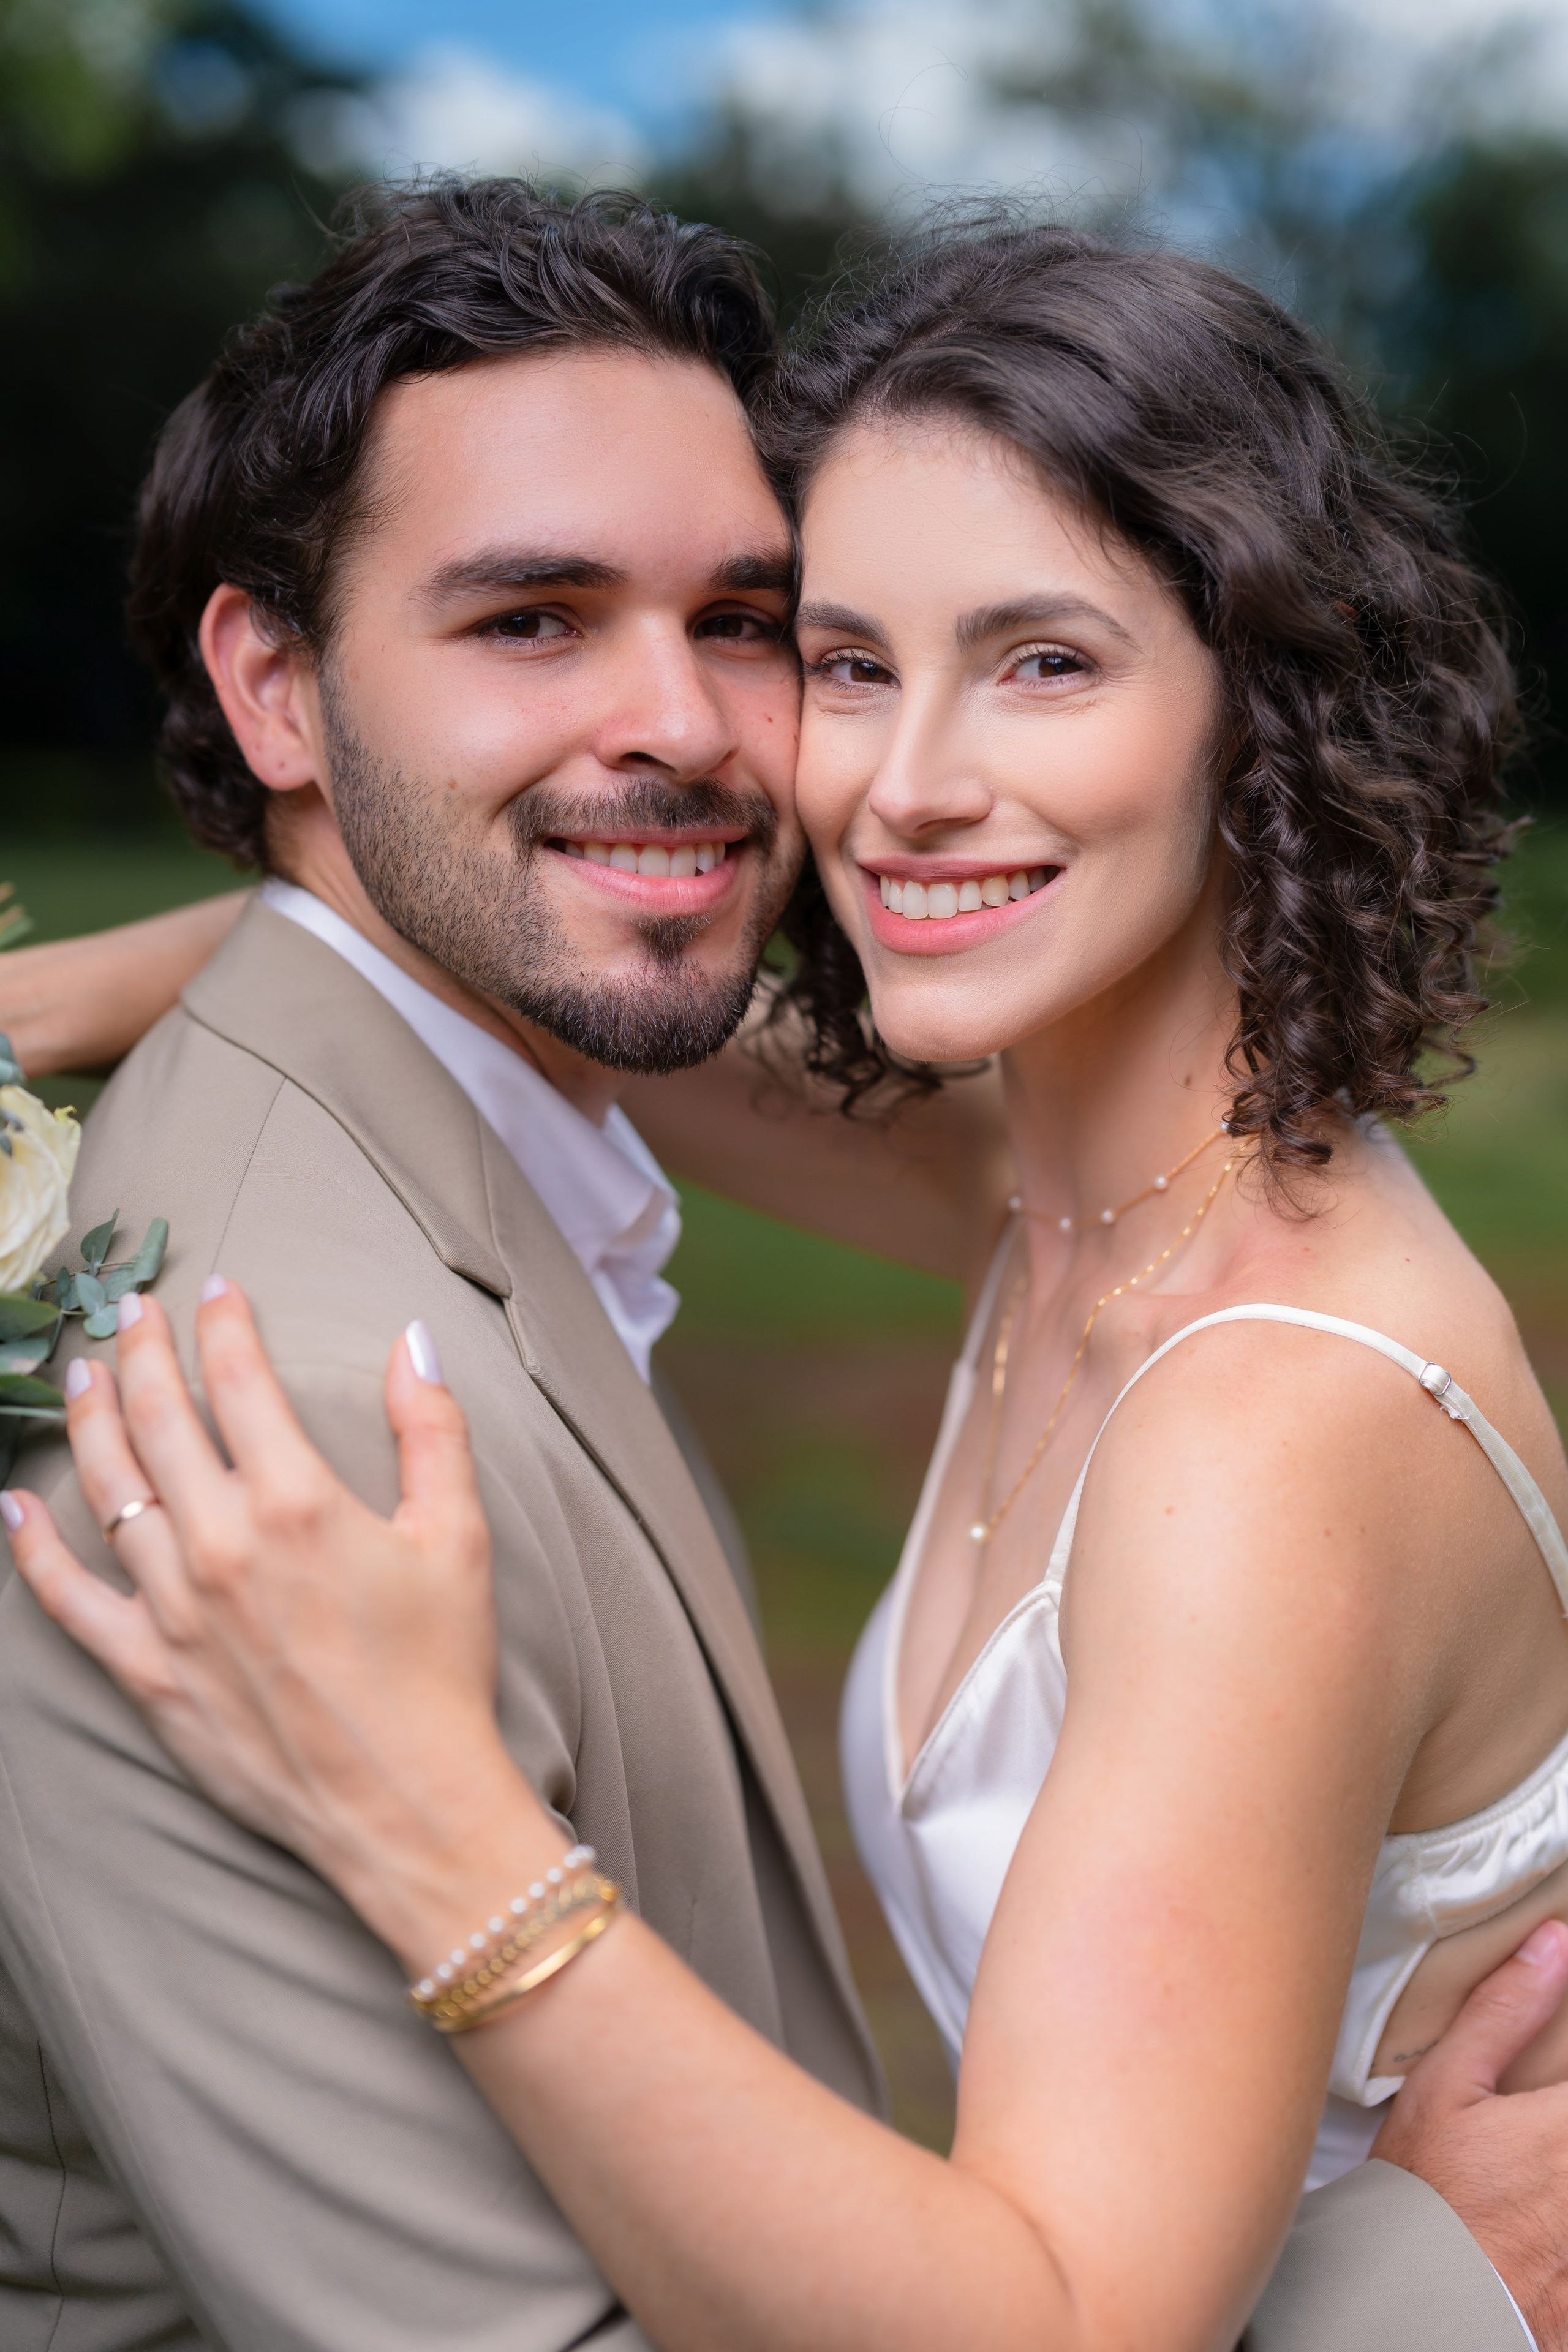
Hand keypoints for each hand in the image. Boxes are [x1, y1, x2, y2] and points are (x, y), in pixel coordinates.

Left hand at [2, 1283, 537, 1950]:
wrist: (407, 1804)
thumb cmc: (441, 1670)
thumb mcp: (456, 1536)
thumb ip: (431, 1430)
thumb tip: (410, 1343)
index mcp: (299, 1502)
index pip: (240, 1381)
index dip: (224, 1325)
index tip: (217, 1291)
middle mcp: (223, 1545)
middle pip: (159, 1419)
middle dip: (142, 1351)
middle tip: (131, 1312)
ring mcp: (175, 1610)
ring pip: (107, 1490)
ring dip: (88, 1422)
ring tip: (81, 1376)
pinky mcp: (148, 1672)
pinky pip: (68, 1600)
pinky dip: (33, 1551)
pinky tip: (14, 1508)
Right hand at [1373, 1920, 1567, 2348]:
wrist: (1420, 2298)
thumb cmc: (1428, 2188)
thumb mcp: (1446, 2086)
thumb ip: (1504, 2012)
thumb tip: (1553, 1942)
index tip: (1550, 2074)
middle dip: (1558, 2118)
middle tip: (1536, 2124)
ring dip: (1562, 2164)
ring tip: (1534, 2162)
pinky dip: (1562, 2222)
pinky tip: (1537, 2207)